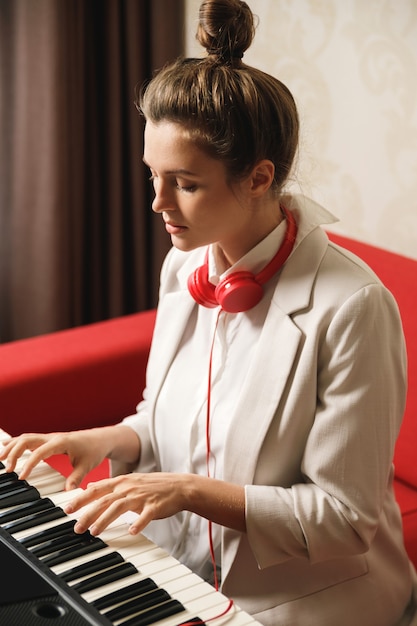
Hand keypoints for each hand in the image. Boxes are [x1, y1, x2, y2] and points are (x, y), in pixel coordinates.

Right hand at [0, 429, 111, 489]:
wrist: (100, 439)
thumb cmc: (93, 451)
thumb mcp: (87, 465)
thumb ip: (77, 477)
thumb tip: (68, 491)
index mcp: (61, 442)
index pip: (40, 452)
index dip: (29, 464)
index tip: (21, 477)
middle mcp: (52, 438)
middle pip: (27, 439)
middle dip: (14, 452)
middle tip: (7, 469)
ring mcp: (49, 438)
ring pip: (26, 438)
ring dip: (12, 447)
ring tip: (1, 459)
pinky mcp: (48, 440)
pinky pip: (29, 439)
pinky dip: (17, 444)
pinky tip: (7, 448)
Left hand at [65, 472, 245, 535]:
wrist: (180, 486)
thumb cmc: (153, 486)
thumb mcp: (130, 481)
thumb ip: (110, 486)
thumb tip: (90, 489)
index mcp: (122, 482)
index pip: (97, 489)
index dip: (81, 498)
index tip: (67, 509)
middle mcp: (129, 487)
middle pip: (104, 500)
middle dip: (88, 513)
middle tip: (76, 527)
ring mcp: (142, 496)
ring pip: (120, 507)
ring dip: (105, 519)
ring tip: (94, 532)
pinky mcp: (155, 506)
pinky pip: (146, 515)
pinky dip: (138, 523)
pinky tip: (131, 532)